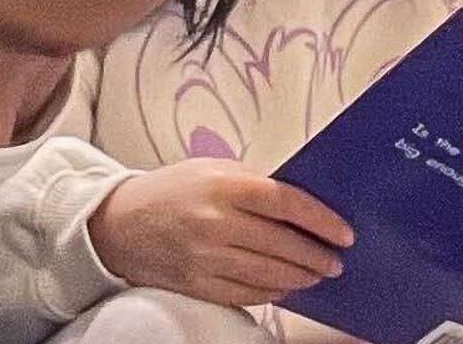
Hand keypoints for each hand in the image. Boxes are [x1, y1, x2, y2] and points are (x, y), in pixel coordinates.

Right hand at [87, 159, 353, 307]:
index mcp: (223, 185)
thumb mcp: (213, 168)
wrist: (118, 223)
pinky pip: (245, 294)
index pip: (286, 203)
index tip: (344, 233)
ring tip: (317, 274)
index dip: (321, 220)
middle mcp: (215, 223)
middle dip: (316, 256)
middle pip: (282, 245)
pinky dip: (271, 292)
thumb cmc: (173, 189)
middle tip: (336, 260)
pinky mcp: (197, 285)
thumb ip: (255, 183)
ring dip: (300, 277)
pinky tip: (285, 286)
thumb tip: (302, 204)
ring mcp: (205, 258)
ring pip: (267, 275)